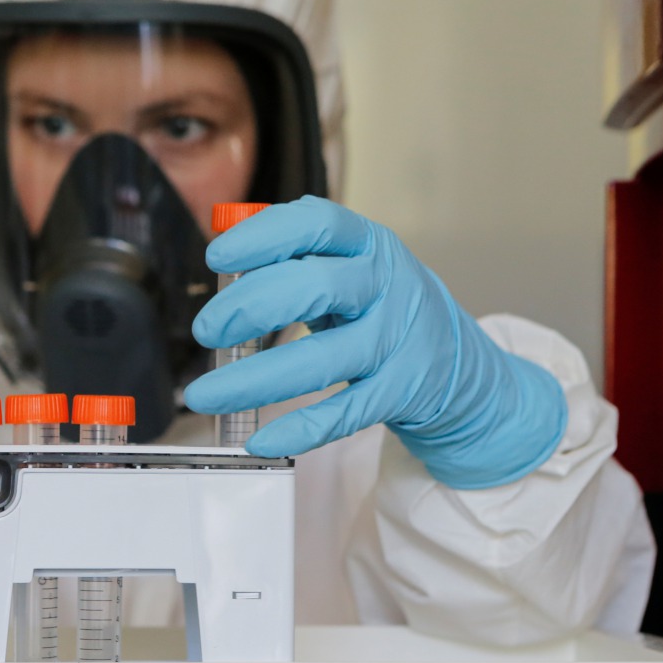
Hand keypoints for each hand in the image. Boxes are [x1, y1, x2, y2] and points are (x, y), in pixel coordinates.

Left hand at [183, 196, 565, 488]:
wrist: (458, 364)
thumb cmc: (379, 307)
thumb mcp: (348, 266)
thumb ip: (292, 256)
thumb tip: (224, 252)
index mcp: (367, 244)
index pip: (316, 224)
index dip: (263, 236)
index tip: (218, 256)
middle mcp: (386, 286)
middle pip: (315, 286)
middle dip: (251, 307)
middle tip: (206, 330)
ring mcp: (396, 341)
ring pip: (323, 360)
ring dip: (255, 380)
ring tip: (204, 395)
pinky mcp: (401, 392)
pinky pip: (346, 412)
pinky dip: (301, 428)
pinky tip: (260, 439)